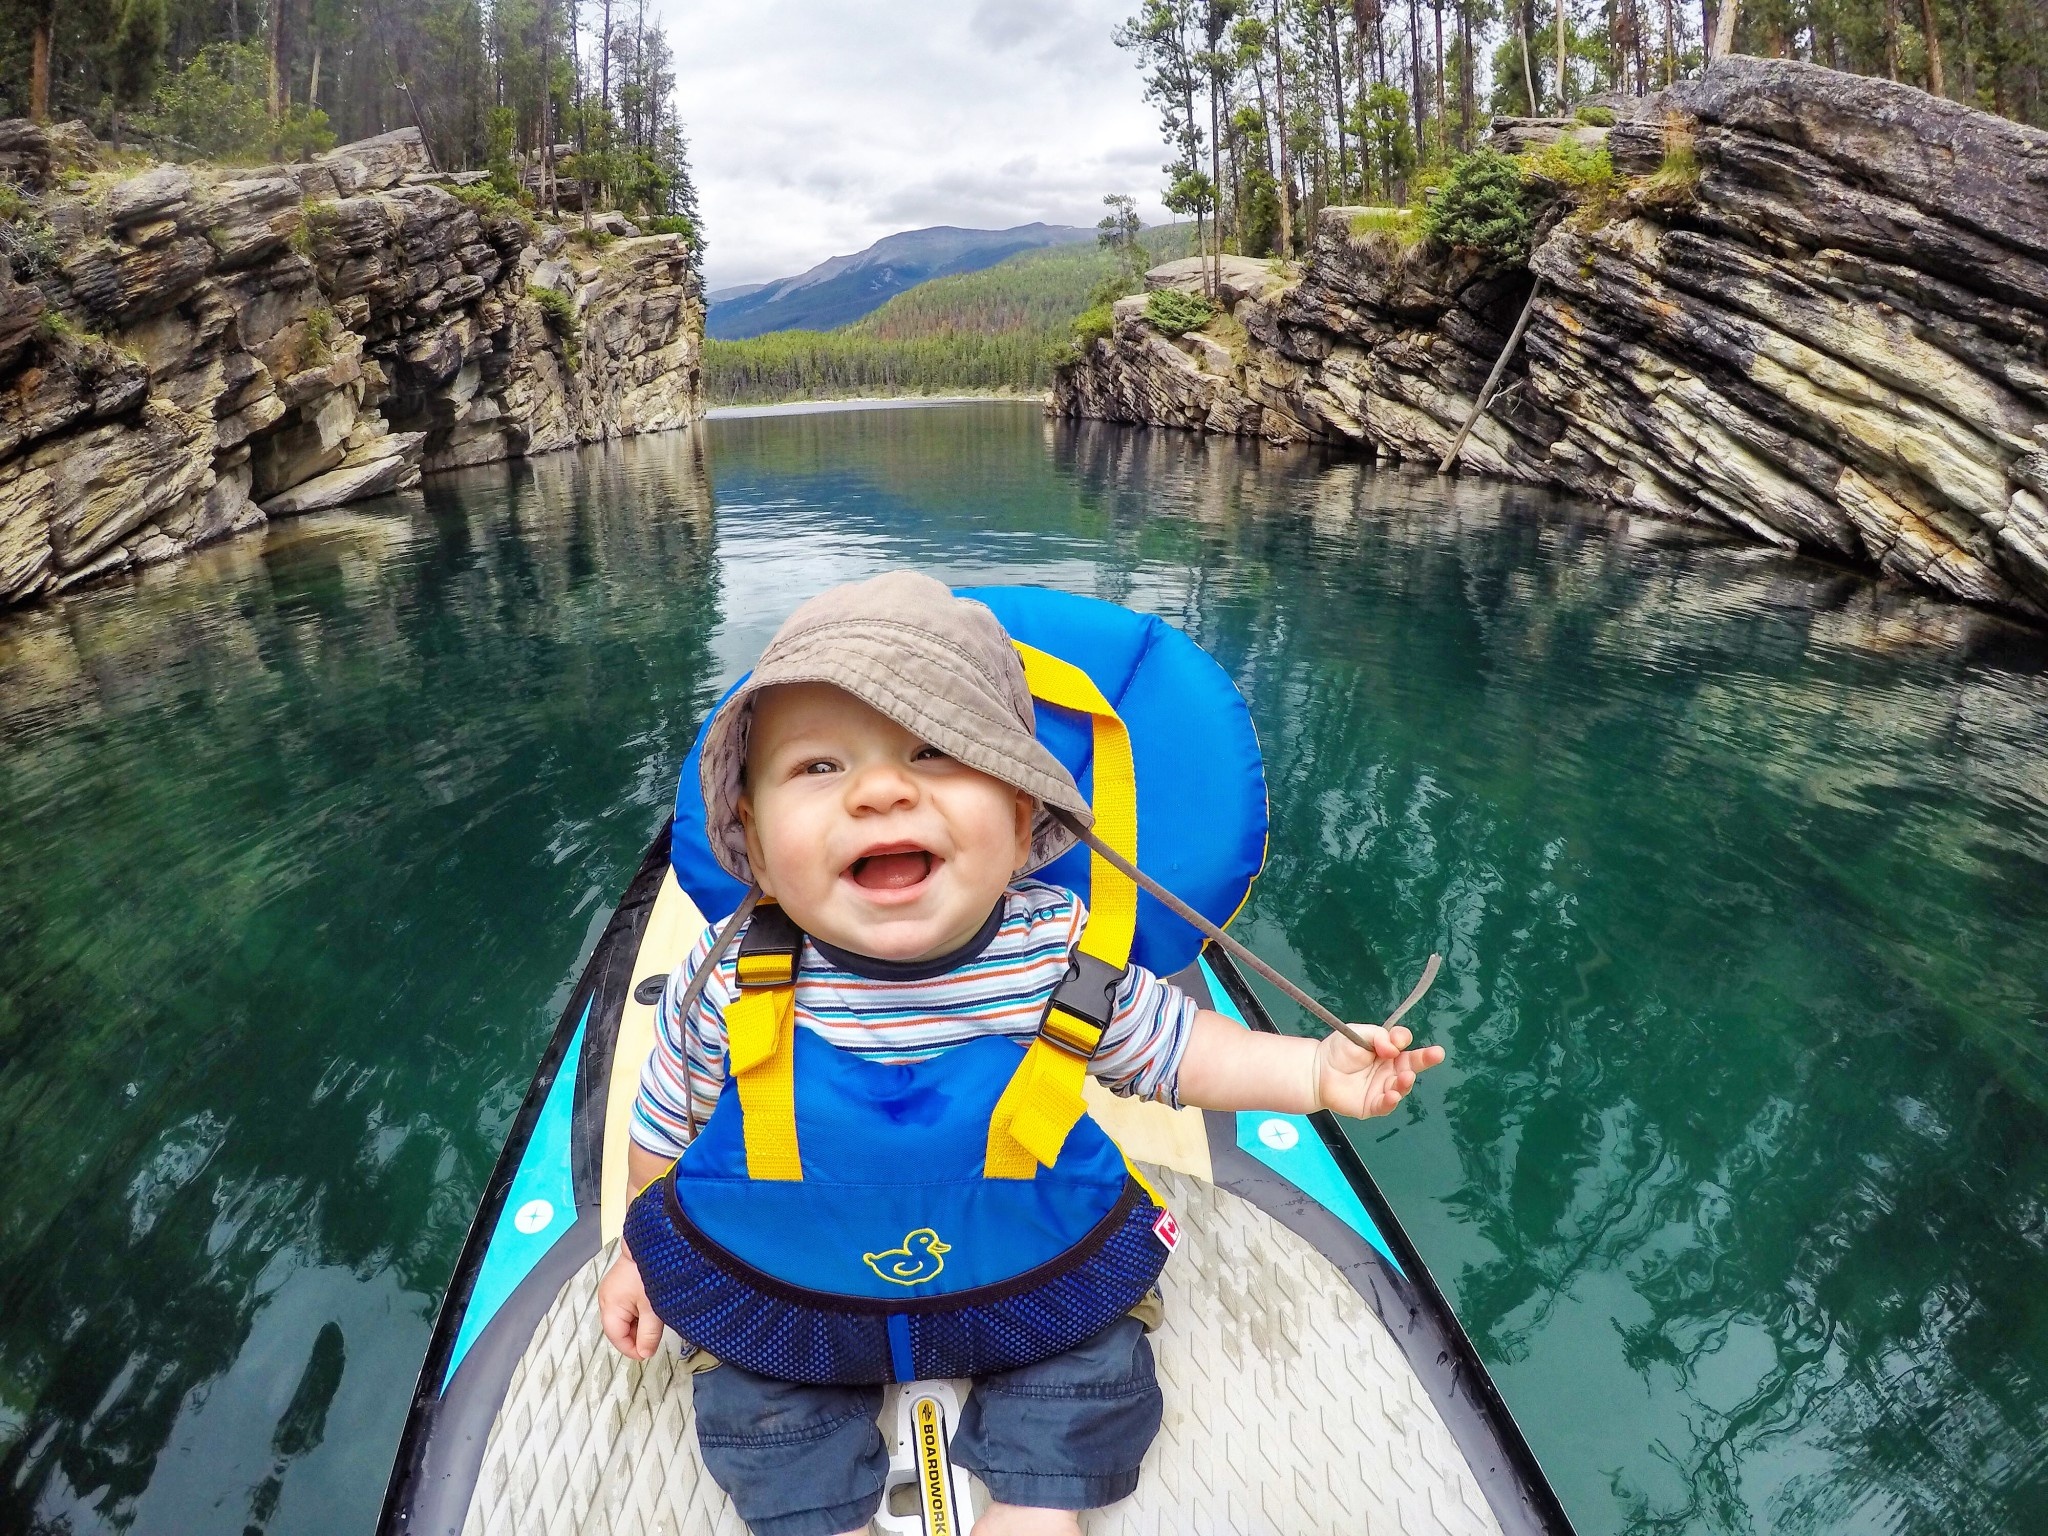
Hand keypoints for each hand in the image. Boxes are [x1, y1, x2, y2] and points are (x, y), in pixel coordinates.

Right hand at [597, 1244, 664, 1359]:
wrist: (653, 1242)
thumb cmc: (649, 1272)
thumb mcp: (653, 1308)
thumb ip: (649, 1334)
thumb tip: (645, 1354)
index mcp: (610, 1306)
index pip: (617, 1338)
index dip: (632, 1349)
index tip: (648, 1353)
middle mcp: (607, 1298)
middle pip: (619, 1328)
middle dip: (636, 1335)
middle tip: (655, 1334)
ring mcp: (612, 1289)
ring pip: (624, 1317)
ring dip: (639, 1322)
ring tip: (655, 1317)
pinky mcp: (620, 1282)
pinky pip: (627, 1304)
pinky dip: (638, 1310)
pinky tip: (651, 1306)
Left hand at [1313, 1025, 1444, 1118]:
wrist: (1316, 1071)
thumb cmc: (1339, 1050)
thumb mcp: (1359, 1033)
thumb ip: (1379, 1036)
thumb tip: (1394, 1047)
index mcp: (1389, 1053)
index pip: (1404, 1045)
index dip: (1403, 1041)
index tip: (1398, 1039)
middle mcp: (1390, 1071)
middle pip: (1412, 1066)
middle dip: (1426, 1059)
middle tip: (1436, 1054)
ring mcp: (1383, 1089)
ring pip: (1401, 1087)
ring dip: (1405, 1083)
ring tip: (1405, 1077)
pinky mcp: (1372, 1105)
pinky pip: (1385, 1106)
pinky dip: (1390, 1102)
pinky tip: (1392, 1096)